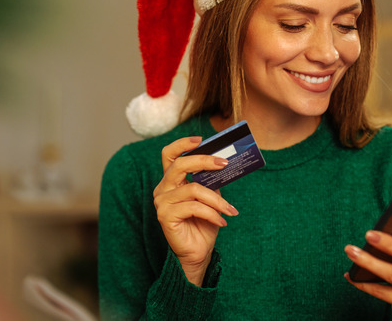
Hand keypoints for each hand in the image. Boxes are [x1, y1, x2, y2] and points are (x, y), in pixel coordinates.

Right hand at [153, 136, 238, 285]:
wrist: (199, 252)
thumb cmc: (204, 223)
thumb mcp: (211, 196)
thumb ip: (211, 180)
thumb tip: (224, 162)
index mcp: (171, 180)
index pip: (169, 154)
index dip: (183, 144)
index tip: (202, 140)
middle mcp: (163, 188)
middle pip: (180, 165)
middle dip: (204, 161)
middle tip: (225, 164)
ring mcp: (162, 202)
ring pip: (193, 189)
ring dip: (217, 200)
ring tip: (230, 210)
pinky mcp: (165, 216)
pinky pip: (193, 207)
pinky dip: (212, 213)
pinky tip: (221, 222)